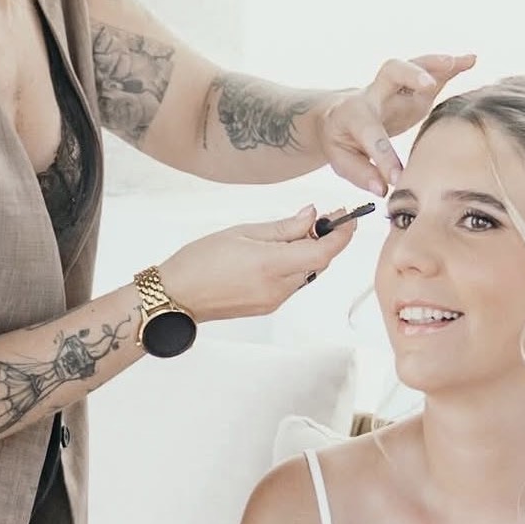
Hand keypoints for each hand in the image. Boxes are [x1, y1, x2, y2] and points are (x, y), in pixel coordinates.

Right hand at [159, 204, 356, 323]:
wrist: (177, 296)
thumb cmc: (200, 261)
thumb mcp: (242, 232)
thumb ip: (282, 227)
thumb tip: (311, 216)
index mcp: (272, 264)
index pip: (324, 252)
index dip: (342, 235)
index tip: (347, 219)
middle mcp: (278, 287)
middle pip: (318, 263)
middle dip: (324, 241)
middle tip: (320, 219)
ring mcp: (274, 301)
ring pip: (306, 274)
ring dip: (307, 254)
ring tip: (290, 235)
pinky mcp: (268, 307)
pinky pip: (292, 284)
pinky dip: (293, 266)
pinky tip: (276, 254)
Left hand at [319, 54, 476, 195]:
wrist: (337, 116)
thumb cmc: (340, 140)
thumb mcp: (340, 160)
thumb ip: (361, 174)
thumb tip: (383, 188)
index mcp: (354, 115)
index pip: (371, 134)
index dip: (384, 158)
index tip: (398, 179)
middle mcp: (375, 94)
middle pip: (390, 72)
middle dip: (410, 75)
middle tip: (429, 85)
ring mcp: (395, 89)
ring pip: (414, 66)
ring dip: (437, 64)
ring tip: (460, 62)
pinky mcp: (412, 90)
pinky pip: (432, 74)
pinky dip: (452, 67)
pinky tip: (470, 61)